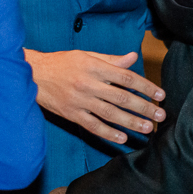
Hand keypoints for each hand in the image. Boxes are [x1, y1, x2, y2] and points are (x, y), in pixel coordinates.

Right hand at [24, 49, 164, 143]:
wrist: (32, 74)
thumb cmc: (60, 63)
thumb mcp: (85, 55)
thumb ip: (110, 59)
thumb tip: (133, 58)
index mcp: (94, 67)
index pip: (126, 78)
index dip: (146, 87)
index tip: (160, 95)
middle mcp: (88, 84)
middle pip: (122, 98)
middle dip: (144, 108)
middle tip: (160, 115)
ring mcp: (79, 100)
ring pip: (110, 114)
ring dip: (131, 122)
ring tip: (148, 128)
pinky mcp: (71, 114)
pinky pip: (93, 125)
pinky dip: (108, 133)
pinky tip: (123, 138)